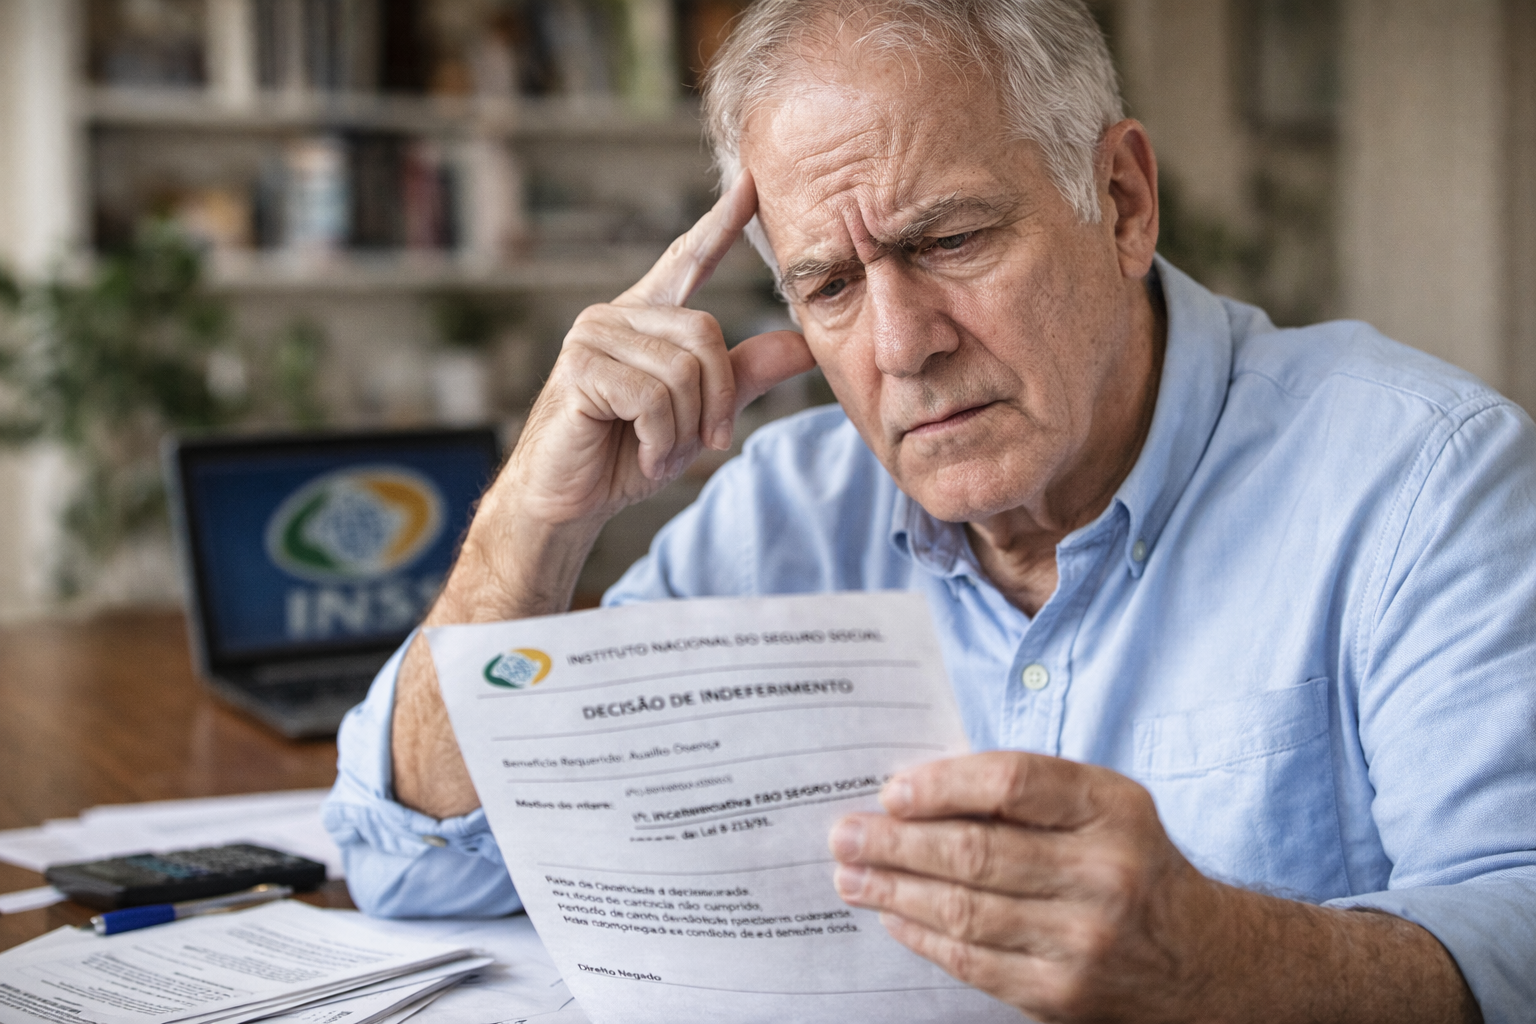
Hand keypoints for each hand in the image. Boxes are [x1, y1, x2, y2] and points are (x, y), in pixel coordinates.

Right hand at [499, 171, 813, 531]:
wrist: (567, 502)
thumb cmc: (626, 455)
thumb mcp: (698, 416)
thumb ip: (743, 375)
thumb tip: (804, 345)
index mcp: (646, 318)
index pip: (688, 257)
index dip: (721, 222)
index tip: (750, 183)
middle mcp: (616, 314)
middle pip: (707, 334)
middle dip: (716, 400)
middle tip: (702, 442)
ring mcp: (592, 336)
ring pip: (683, 370)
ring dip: (686, 427)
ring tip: (660, 450)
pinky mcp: (579, 368)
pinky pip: (653, 398)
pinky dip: (660, 439)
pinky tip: (641, 455)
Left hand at [827, 752, 1480, 1022]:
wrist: (1208, 962)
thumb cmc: (1134, 865)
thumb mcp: (1104, 807)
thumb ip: (1027, 792)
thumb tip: (914, 790)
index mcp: (1113, 808)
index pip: (1013, 784)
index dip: (943, 784)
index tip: (891, 790)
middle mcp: (1105, 873)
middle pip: (978, 852)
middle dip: (896, 844)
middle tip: (844, 834)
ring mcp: (1086, 940)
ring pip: (967, 912)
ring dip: (895, 893)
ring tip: (851, 877)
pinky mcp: (1064, 994)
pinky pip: (976, 962)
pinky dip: (925, 937)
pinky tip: (894, 917)